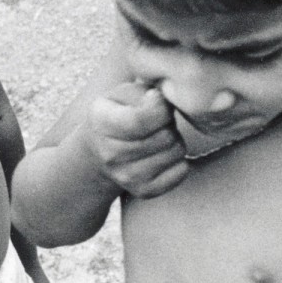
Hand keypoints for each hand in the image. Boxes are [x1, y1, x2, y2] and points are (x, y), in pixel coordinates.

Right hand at [88, 80, 189, 198]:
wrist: (101, 149)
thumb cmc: (120, 112)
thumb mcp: (125, 93)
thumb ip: (144, 92)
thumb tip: (160, 101)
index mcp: (101, 121)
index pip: (141, 120)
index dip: (161, 108)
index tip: (158, 101)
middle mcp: (109, 154)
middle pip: (165, 136)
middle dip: (169, 123)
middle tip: (158, 121)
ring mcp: (125, 176)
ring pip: (175, 152)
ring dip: (175, 140)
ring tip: (159, 135)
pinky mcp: (142, 190)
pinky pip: (180, 172)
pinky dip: (180, 160)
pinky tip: (165, 152)